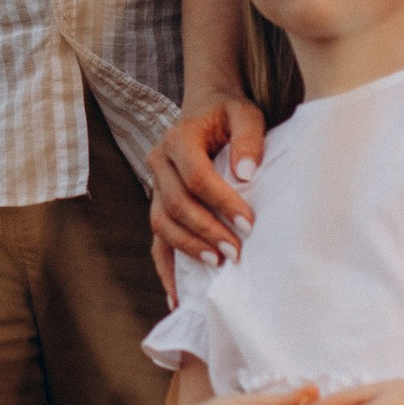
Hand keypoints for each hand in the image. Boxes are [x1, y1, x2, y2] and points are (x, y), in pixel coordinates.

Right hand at [148, 92, 268, 296]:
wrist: (205, 109)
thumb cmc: (228, 114)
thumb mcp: (245, 114)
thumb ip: (249, 139)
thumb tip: (247, 174)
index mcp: (179, 139)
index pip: (196, 177)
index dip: (221, 202)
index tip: (248, 224)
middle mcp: (159, 163)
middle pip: (176, 205)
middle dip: (206, 231)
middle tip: (235, 253)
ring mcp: (154, 186)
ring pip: (162, 224)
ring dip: (188, 248)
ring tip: (217, 265)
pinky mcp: (158, 204)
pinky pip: (156, 240)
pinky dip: (165, 268)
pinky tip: (177, 295)